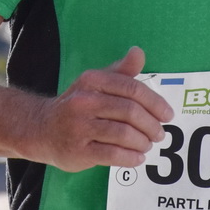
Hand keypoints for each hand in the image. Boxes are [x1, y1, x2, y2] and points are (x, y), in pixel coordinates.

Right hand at [19, 46, 173, 172]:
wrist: (42, 129)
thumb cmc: (77, 106)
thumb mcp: (95, 83)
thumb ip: (120, 71)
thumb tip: (139, 52)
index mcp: (92, 81)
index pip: (132, 89)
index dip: (155, 103)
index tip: (168, 115)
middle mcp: (84, 101)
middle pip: (131, 112)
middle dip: (152, 125)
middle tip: (160, 134)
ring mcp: (79, 127)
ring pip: (124, 134)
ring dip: (143, 142)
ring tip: (148, 145)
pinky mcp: (79, 150)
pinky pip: (113, 155)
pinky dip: (131, 157)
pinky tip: (138, 157)